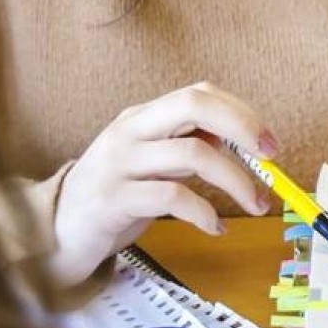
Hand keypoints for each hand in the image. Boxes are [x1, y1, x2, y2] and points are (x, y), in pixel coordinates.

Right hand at [49, 81, 278, 285]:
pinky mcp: (113, 200)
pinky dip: (204, 213)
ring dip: (236, 181)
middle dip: (242, 126)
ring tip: (256, 204)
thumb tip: (238, 143)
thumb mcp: (151, 163)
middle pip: (194, 105)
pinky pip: (172, 197)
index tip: (269, 142)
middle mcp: (130, 131)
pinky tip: (216, 227)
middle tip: (271, 158)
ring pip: (193, 153)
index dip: (240, 112)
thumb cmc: (114, 196)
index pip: (199, 94)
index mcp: (143, 117)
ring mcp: (119, 163)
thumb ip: (187, 147)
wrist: (55, 233)